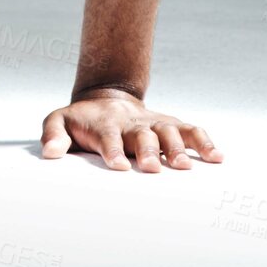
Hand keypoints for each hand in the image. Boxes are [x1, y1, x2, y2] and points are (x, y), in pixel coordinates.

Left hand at [40, 86, 222, 171]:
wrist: (107, 99)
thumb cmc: (83, 120)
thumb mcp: (60, 121)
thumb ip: (53, 134)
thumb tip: (49, 154)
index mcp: (105, 124)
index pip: (108, 136)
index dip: (113, 150)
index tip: (119, 166)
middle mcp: (132, 123)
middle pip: (143, 135)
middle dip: (149, 150)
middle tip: (153, 167)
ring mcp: (153, 123)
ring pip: (169, 131)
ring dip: (177, 147)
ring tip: (184, 166)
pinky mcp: (170, 124)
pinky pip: (191, 130)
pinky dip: (204, 142)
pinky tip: (217, 158)